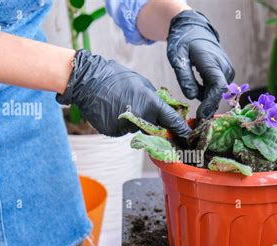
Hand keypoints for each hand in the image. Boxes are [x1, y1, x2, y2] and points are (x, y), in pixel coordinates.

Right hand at [56, 49, 190, 138]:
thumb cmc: (117, 78)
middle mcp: (140, 116)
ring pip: (137, 129)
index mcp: (151, 102)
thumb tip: (165, 111)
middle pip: (154, 128)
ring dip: (133, 121)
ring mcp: (126, 126)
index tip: (188, 136)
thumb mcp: (142, 83)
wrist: (88, 80)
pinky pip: (123, 131)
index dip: (181, 129)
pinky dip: (120, 124)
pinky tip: (111, 111)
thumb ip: (155, 99)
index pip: (171, 120)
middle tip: (140, 109)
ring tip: (120, 105)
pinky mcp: (113, 131)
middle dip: (152, 123)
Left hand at [167, 10, 234, 121]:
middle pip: (218, 94)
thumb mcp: (177, 57)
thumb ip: (184, 77)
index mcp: (212, 62)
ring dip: (207, 102)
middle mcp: (225, 68)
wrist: (196, 30)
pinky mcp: (226, 74)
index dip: (210, 104)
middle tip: (196, 124)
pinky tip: (198, 97)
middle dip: (208, 108)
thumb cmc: (184, 42)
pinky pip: (217, 90)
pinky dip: (208, 96)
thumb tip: (191, 97)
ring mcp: (227, 71)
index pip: (217, 87)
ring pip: (218, 93)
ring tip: (195, 113)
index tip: (201, 117)